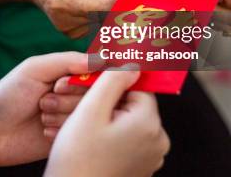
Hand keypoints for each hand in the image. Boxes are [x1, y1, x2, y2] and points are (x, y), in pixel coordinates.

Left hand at [0, 52, 92, 166]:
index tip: (58, 85)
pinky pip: (80, 133)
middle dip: (67, 99)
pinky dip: (60, 130)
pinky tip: (43, 130)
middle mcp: (75, 94)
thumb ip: (67, 60)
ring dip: (61, 115)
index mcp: (68, 73)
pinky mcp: (70, 137)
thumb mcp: (34, 69)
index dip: (81, 82)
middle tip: (43, 100)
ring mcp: (73, 116)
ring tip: (41, 114)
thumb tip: (102, 58)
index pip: (97, 72)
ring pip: (89, 114)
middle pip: (96, 95)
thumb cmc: (8, 95)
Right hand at [45, 69, 169, 176]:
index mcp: (149, 124)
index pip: (137, 87)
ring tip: (73, 125)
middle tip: (75, 107)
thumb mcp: (91, 110)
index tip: (89, 88)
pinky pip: (124, 142)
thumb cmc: (77, 157)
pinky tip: (82, 140)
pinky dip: (105, 137)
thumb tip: (132, 64)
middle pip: (132, 105)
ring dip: (102, 119)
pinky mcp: (138, 169)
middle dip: (104, 102)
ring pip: (125, 123)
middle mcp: (157, 142)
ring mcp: (149, 158)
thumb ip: (113, 80)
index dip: (111, 84)